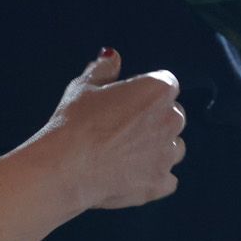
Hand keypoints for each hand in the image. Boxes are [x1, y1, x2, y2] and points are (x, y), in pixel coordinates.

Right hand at [38, 50, 184, 211]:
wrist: (66, 167)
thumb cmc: (75, 122)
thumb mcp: (84, 86)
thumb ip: (103, 69)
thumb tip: (112, 56)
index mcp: (157, 90)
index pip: (165, 84)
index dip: (145, 93)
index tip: (127, 103)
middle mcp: (171, 120)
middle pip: (173, 116)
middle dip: (154, 120)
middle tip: (123, 129)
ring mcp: (168, 154)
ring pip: (173, 148)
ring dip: (157, 148)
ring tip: (126, 154)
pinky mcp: (160, 183)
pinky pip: (166, 179)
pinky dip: (153, 177)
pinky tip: (130, 176)